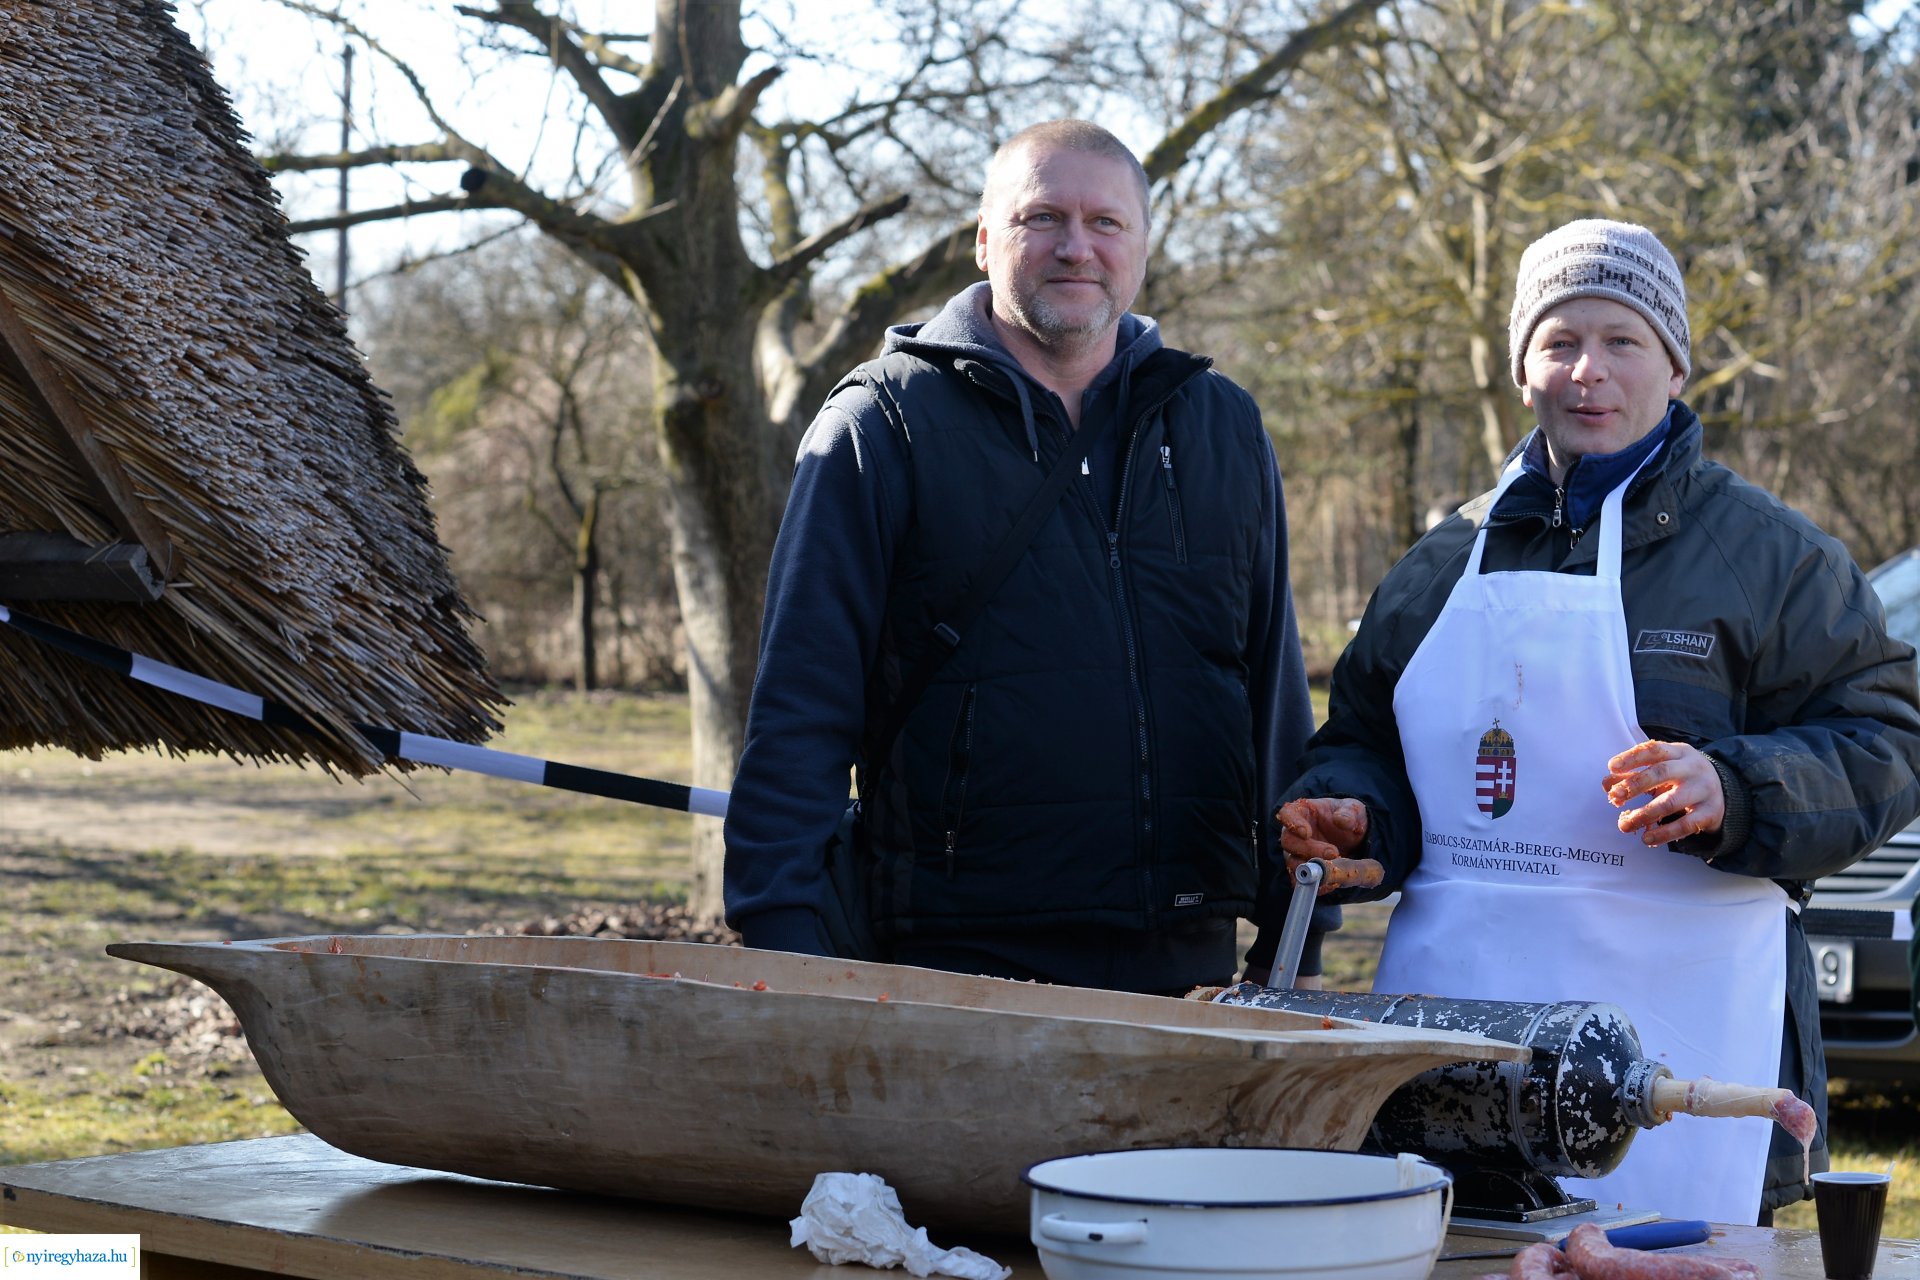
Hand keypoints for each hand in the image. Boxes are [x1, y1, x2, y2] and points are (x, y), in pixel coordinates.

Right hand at [1275, 797, 1368, 886]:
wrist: (1354, 837)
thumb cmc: (1348, 817)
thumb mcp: (1353, 809)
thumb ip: (1348, 812)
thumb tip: (1341, 820)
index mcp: (1302, 812)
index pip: (1287, 813)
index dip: (1292, 823)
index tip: (1305, 833)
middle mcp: (1295, 833)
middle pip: (1289, 842)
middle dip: (1308, 849)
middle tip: (1332, 853)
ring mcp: (1297, 853)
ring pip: (1292, 863)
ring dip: (1311, 868)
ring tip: (1334, 869)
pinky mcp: (1305, 870)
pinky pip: (1303, 880)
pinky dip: (1315, 884)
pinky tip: (1331, 883)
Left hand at [1603, 740, 1724, 845]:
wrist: (1726, 792)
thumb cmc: (1683, 778)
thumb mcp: (1663, 770)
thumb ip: (1634, 775)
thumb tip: (1607, 784)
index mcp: (1680, 753)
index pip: (1654, 750)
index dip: (1632, 758)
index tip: (1611, 767)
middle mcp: (1693, 769)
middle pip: (1662, 773)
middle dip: (1635, 785)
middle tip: (1615, 796)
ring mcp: (1704, 790)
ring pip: (1671, 802)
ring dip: (1644, 814)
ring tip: (1624, 825)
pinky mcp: (1710, 813)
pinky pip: (1685, 825)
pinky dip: (1664, 833)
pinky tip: (1647, 838)